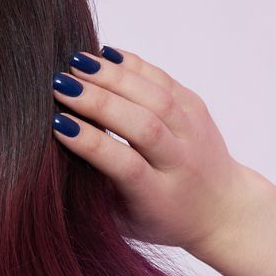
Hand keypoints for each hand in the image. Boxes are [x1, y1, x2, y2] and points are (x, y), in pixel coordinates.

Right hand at [50, 48, 257, 252]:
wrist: (222, 209)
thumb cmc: (158, 219)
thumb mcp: (122, 220)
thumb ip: (93, 193)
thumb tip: (52, 154)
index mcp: (159, 197)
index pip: (126, 165)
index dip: (92, 143)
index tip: (58, 124)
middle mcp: (182, 163)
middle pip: (143, 126)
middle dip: (99, 102)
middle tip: (60, 84)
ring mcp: (195, 132)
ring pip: (156, 97)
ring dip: (114, 77)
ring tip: (76, 62)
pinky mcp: (198, 108)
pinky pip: (163, 79)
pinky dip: (132, 65)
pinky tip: (102, 55)